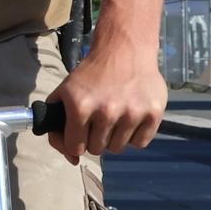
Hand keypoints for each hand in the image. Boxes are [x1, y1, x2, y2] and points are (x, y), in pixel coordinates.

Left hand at [48, 42, 166, 161]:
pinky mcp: (153, 113)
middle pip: (97, 150)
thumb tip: (72, 160)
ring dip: (115, 136)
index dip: (76, 140)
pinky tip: (131, 115)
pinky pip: (139, 143)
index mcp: (80, 106)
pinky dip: (134, 134)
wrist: (124, 50)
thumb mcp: (65, 92)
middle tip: (100, 118)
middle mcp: (106, 111)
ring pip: (118, 148)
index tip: (81, 130)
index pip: (75, 147)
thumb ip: (57, 126)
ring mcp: (132, 113)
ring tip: (116, 114)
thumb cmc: (92, 75)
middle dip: (95, 137)